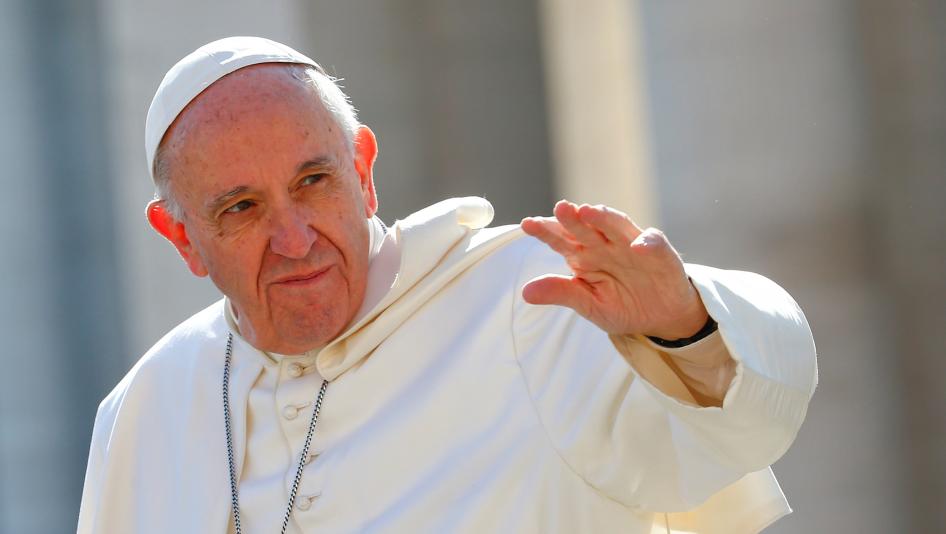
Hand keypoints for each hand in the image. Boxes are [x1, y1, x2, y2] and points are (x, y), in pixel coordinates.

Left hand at [520, 200, 708, 339]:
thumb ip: (562, 294)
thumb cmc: (623, 306)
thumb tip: (525, 292)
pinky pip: (653, 243)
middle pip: (585, 228)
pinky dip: (646, 242)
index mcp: (584, 256)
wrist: (661, 318)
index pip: (561, 240)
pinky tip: (637, 246)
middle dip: (572, 218)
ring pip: (616, 226)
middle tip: (560, 207)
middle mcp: (605, 245)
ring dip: (604, 218)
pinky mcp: (659, 252)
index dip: (545, 231)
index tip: (527, 224)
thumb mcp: (589, 305)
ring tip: (588, 211)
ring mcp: (631, 245)